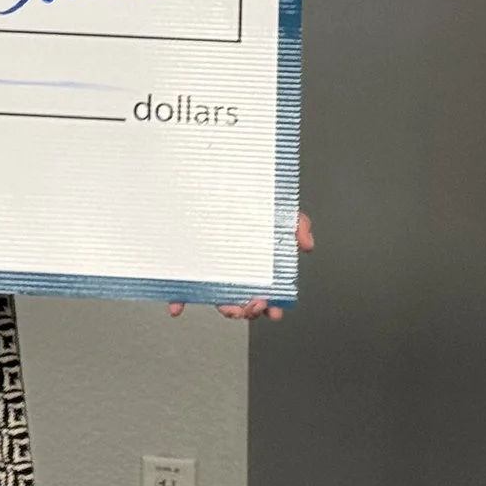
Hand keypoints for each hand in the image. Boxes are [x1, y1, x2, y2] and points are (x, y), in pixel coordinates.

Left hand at [171, 211, 312, 321]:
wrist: (203, 174)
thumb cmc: (242, 197)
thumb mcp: (277, 207)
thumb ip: (298, 223)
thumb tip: (307, 244)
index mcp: (252, 260)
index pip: (264, 290)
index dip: (271, 306)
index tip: (275, 311)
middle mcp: (230, 266)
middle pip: (242, 299)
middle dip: (250, 310)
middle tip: (255, 305)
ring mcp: (207, 266)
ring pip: (216, 297)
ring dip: (226, 309)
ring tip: (232, 308)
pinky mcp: (184, 261)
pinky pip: (179, 284)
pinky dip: (178, 299)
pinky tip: (178, 306)